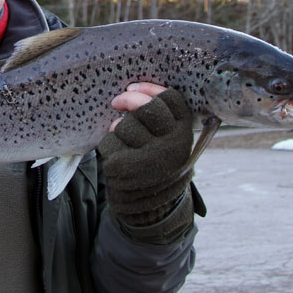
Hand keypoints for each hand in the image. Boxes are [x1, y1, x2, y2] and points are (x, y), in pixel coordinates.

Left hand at [100, 83, 193, 226]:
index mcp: (184, 133)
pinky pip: (109, 141)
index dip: (149, 89)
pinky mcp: (127, 166)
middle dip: (129, 100)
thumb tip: (134, 91)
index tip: (134, 88)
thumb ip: (161, 118)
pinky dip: (109, 145)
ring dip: (118, 129)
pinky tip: (117, 155)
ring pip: (125, 125)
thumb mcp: (169, 140)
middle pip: (147, 108)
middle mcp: (172, 145)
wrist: (150, 204)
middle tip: (117, 101)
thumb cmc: (156, 162)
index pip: (170, 99)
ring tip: (125, 142)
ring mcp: (150, 157)